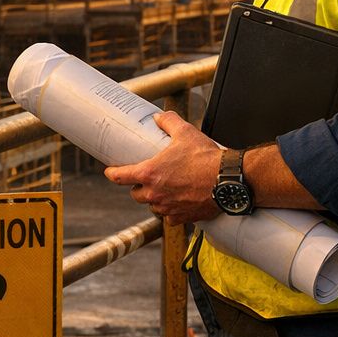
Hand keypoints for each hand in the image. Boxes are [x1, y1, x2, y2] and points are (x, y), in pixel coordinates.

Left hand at [104, 111, 224, 224]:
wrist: (228, 180)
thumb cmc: (206, 158)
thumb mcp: (185, 133)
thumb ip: (168, 122)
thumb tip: (159, 117)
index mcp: (149, 173)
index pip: (120, 177)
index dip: (112, 173)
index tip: (109, 172)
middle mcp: (155, 193)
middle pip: (136, 194)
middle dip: (138, 187)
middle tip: (147, 179)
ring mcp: (168, 207)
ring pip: (153, 207)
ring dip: (155, 200)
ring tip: (164, 190)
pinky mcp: (182, 218)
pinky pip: (170, 218)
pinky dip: (171, 212)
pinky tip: (178, 203)